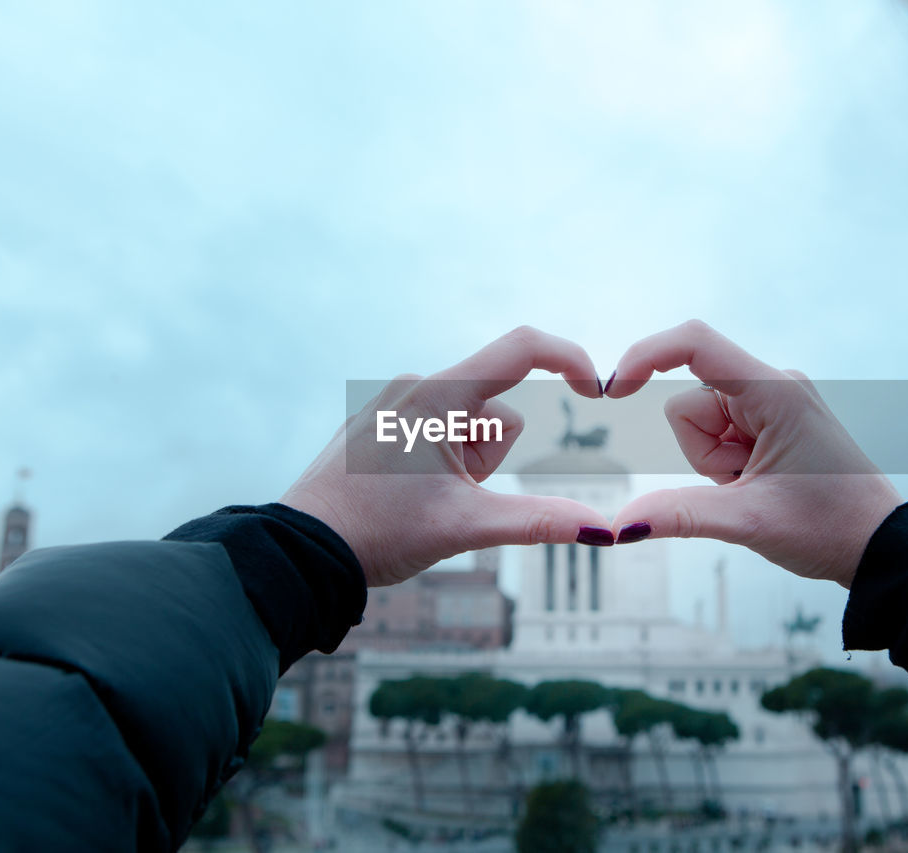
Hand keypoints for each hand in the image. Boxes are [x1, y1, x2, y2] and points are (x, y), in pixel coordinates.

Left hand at [281, 327, 613, 586]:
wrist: (303, 552)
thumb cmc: (376, 534)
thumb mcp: (466, 527)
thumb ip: (540, 522)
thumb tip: (604, 531)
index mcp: (437, 397)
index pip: (521, 350)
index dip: (568, 359)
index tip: (596, 387)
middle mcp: (414, 388)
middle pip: (496, 413)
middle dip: (492, 458)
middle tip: (450, 496)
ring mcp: (394, 404)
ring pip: (468, 429)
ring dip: (467, 466)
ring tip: (422, 500)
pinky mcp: (381, 424)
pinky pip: (437, 435)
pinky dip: (441, 465)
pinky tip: (404, 496)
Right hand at [605, 320, 900, 587]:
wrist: (879, 546)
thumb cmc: (829, 528)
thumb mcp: (747, 523)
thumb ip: (678, 515)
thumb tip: (618, 526)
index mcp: (775, 392)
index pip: (695, 344)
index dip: (645, 356)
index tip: (612, 391)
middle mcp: (774, 384)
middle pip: (690, 403)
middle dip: (701, 452)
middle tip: (745, 485)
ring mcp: (773, 401)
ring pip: (700, 422)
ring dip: (714, 461)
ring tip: (758, 486)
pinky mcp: (771, 418)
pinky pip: (720, 432)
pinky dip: (727, 462)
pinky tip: (761, 483)